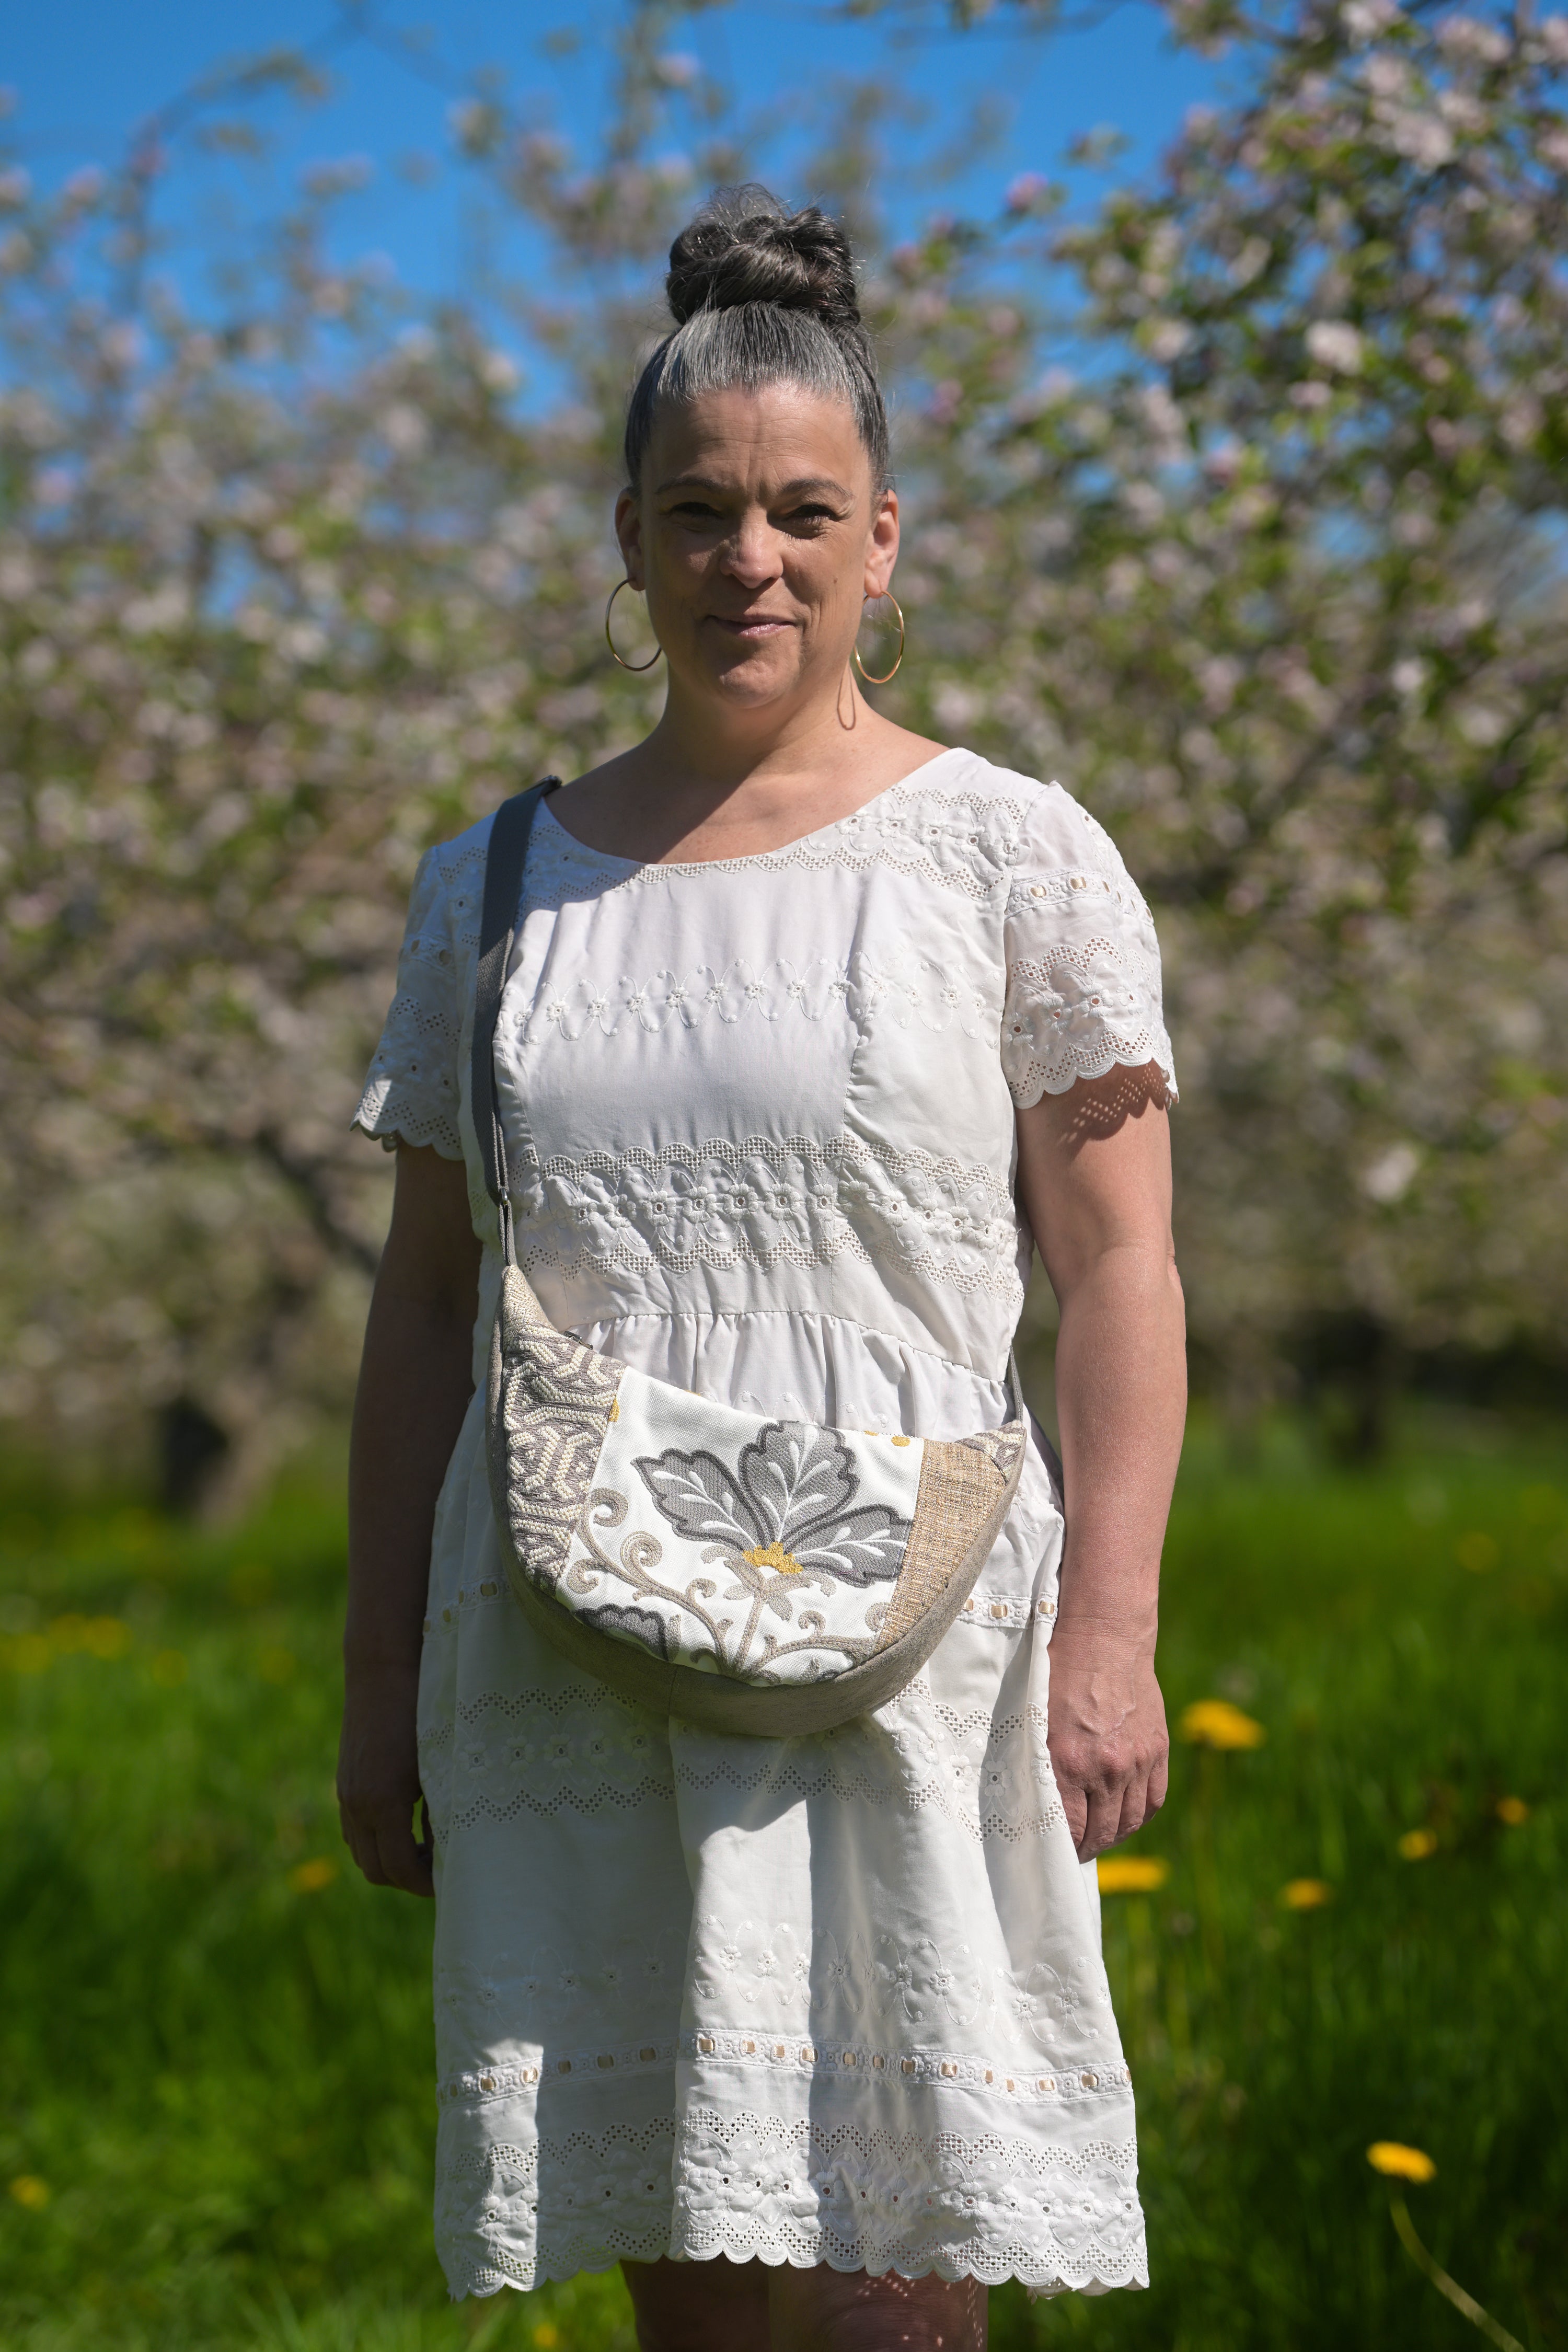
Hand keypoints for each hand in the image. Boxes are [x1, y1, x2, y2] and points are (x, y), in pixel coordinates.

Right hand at [337, 1664, 433, 1896]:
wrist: (382, 1668)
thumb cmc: (422, 1708)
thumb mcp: (440, 1761)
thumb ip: (444, 1807)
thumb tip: (454, 1847)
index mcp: (383, 1802)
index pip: (401, 1869)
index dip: (426, 1884)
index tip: (451, 1882)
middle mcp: (357, 1804)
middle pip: (376, 1870)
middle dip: (407, 1879)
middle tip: (440, 1871)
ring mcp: (346, 1793)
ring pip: (361, 1852)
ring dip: (390, 1860)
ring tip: (426, 1849)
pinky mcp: (345, 1781)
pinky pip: (354, 1830)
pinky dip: (376, 1839)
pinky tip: (406, 1824)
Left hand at [1045, 1620, 1168, 1861]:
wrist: (1104, 1635)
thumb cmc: (1058, 1670)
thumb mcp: (1034, 1715)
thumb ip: (1035, 1759)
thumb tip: (1028, 1799)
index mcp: (1068, 1760)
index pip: (1066, 1827)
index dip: (1058, 1846)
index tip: (1050, 1852)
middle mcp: (1106, 1767)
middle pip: (1099, 1832)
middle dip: (1084, 1848)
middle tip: (1071, 1852)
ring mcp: (1136, 1761)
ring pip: (1128, 1822)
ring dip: (1111, 1837)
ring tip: (1096, 1839)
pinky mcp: (1156, 1750)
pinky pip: (1152, 1801)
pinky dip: (1137, 1817)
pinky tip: (1123, 1819)